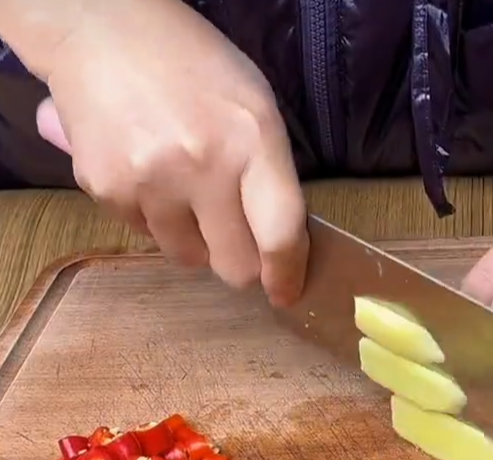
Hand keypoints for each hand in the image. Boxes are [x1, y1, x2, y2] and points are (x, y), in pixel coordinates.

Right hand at [34, 0, 307, 305]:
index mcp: (253, 141)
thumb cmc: (194, 65)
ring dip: (195, 240)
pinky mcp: (107, 189)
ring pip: (187, 257)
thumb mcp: (256, 107)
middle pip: (233, 264)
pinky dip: (154, 218)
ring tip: (187, 191)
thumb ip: (271, 174)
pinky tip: (151, 174)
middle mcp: (203, 166)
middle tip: (237, 241)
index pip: (280, 234)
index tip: (287, 292)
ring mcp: (150, 181)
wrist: (101, 30)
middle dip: (241, 262)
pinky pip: (144, 235)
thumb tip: (280, 244)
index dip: (287, 274)